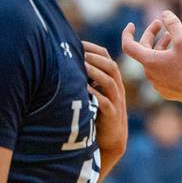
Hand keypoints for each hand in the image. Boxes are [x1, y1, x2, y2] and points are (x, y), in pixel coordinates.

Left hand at [83, 42, 126, 162]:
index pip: (107, 58)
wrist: (111, 139)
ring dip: (95, 72)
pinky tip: (83, 89)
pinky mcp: (112, 116)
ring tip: (82, 66)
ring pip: (110, 82)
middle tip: (80, 52)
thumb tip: (65, 63)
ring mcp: (116, 102)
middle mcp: (117, 89)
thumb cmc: (98, 113)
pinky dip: (95, 94)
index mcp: (113, 80)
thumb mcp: (95, 92)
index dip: (94, 49)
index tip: (78, 42)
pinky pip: (105, 102)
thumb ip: (87, 79)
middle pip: (111, 66)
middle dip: (95, 57)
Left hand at [121, 11, 181, 104]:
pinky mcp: (166, 91)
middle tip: (161, 23)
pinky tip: (179, 56)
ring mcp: (157, 84)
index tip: (131, 24)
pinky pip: (162, 72)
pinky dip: (166, 60)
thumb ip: (173, 24)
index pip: (128, 45)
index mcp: (149, 61)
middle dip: (151, 35)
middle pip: (144, 51)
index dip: (127, 33)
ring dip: (161, 47)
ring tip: (173, 37)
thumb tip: (165, 13)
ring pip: (154, 61)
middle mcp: (149, 74)